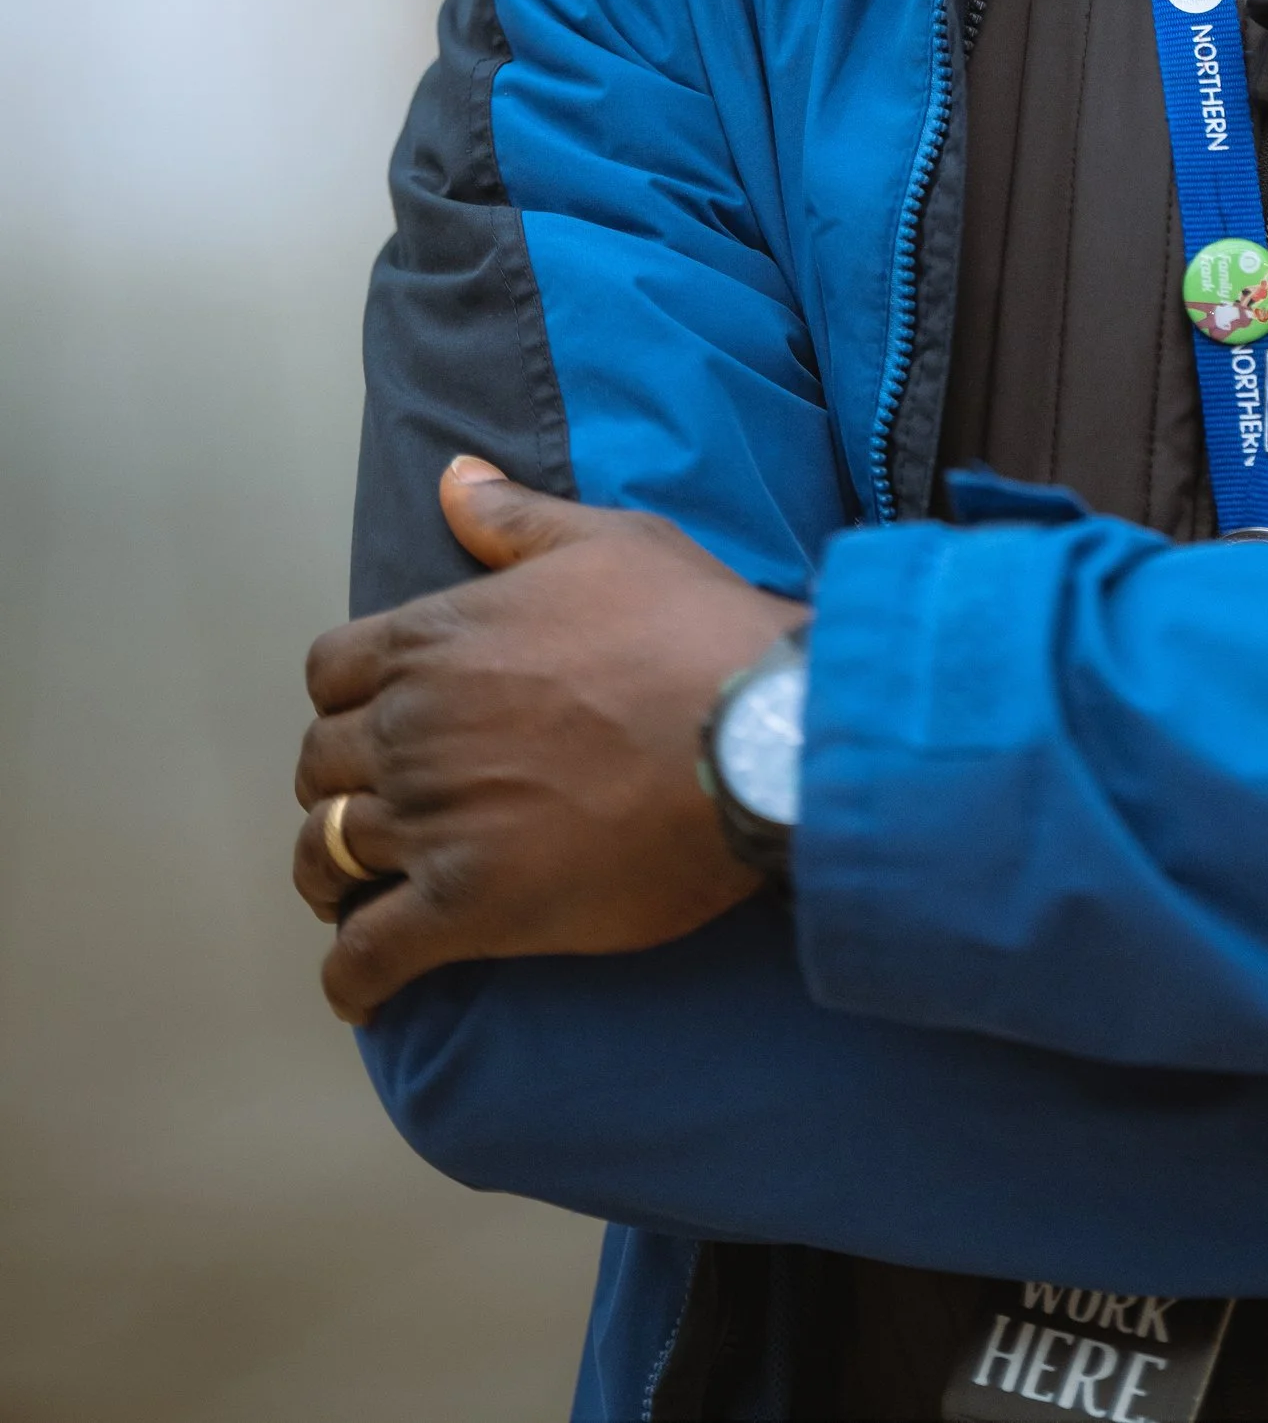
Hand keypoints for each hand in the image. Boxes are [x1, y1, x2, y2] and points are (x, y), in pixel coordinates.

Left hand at [292, 459, 802, 1025]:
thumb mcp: (607, 542)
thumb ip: (514, 520)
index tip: (379, 721)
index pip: (329, 673)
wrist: (754, 731)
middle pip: (317, 765)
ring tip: (359, 894)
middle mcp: (410, 727)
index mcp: (432, 638)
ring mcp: (430, 819)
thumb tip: (452, 477)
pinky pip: (366, 956)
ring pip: (325, 857)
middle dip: (339, 785)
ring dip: (333, 876)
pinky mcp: (465, 906)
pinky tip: (366, 986)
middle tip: (381, 807)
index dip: (349, 700)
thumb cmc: (690, 628)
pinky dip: (354, 977)